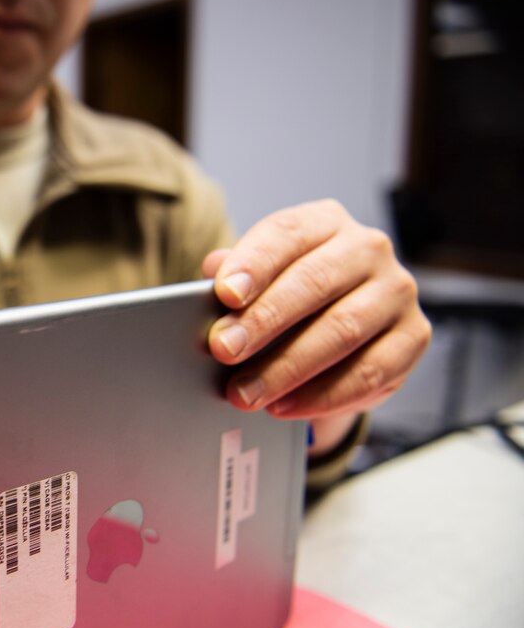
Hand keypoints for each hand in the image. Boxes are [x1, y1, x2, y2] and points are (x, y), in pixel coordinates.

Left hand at [202, 200, 430, 450]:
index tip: (224, 294)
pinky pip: (370, 371)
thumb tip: (213, 273)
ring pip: (342, 330)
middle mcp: (368, 248)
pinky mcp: (414, 337)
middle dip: (264, 321)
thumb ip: (233, 273)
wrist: (339, 332)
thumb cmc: (286, 297)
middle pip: (314, 282)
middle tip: (223, 351)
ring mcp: (397, 292)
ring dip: (287, 367)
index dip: (254, 264)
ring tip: (245, 392)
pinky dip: (322, 394)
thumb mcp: (258, 278)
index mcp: (324, 222)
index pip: (287, 234)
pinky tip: (284, 406)